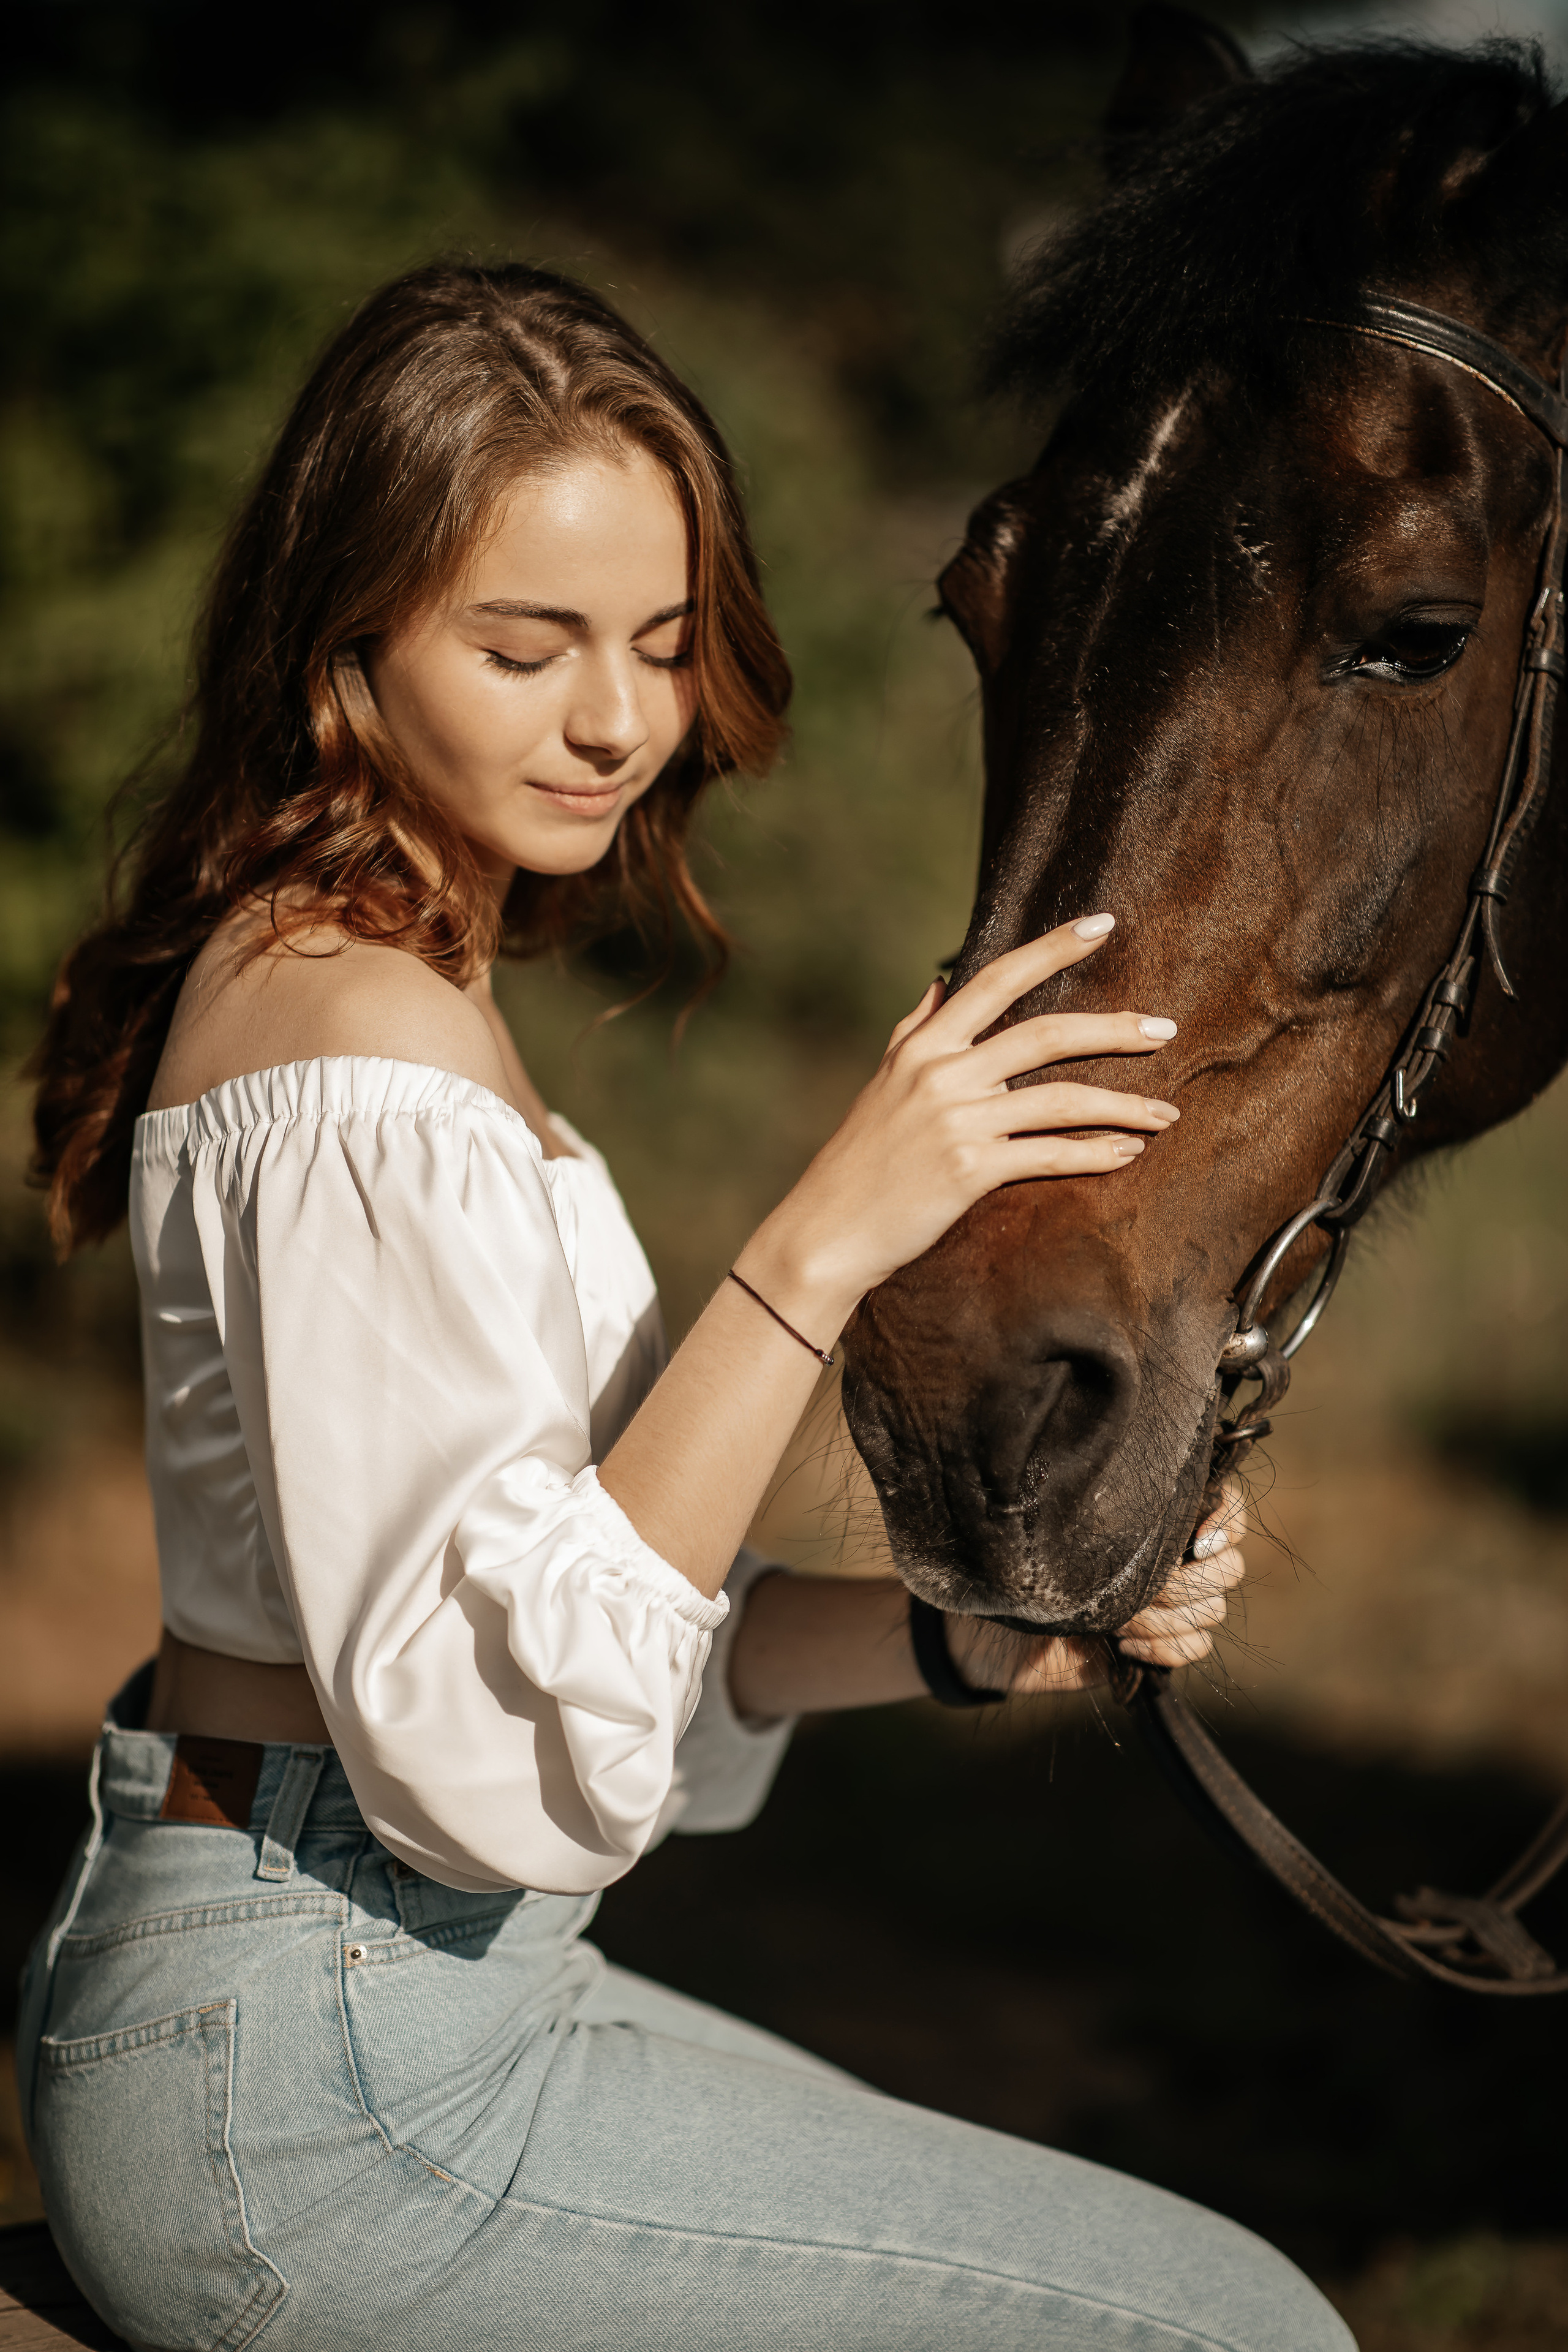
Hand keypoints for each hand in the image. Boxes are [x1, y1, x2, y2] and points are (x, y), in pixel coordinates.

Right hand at [737, 913, 1179, 1333]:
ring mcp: (957, 1121)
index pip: (996, 979)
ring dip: (1123, 1105)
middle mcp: (941, 1073)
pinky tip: (1128, 1152)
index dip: (1053, 947)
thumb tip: (941, 983)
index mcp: (924, 1044)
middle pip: (1045, 1035)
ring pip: (1061, 1100)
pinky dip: (1096, 1153)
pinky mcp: (969, 1171)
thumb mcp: (883, 1082)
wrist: (827, 1231)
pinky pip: (1049, 1155)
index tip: (1103, 925)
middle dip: (1114, 1029)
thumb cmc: (860, 1159)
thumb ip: (915, 1029)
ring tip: (1166, 1113)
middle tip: (1165, 1029)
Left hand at [944, 1482, 1246, 1696]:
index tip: (1196, 1542)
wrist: (990, 1629)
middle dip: (1186, 1581)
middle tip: (1142, 1588)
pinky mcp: (1158, 1645)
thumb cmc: (1021, 1560)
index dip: (1227, 1523)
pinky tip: (1122, 1645)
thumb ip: (1108, 1503)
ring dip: (1166, 1617)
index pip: (1228, 1509)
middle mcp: (1172, 1558)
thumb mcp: (1059, 1522)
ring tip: (1118, 1620)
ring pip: (1212, 1610)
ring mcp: (1170, 1604)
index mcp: (1158, 1518)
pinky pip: (1196, 1647)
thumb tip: (1142, 1488)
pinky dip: (1166, 1648)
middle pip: (1228, 1567)